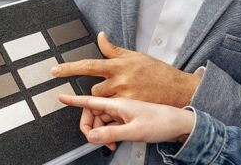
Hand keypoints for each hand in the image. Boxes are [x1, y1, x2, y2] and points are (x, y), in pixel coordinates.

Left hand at [51, 32, 200, 106]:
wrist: (179, 88)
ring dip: (107, 101)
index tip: (55, 70)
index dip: (69, 68)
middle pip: (94, 89)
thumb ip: (113, 50)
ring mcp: (125, 94)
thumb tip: (100, 36)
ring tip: (124, 98)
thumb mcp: (134, 56)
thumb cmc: (156, 71)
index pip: (88, 65)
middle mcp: (120, 79)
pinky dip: (116, 111)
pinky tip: (127, 106)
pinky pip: (115, 112)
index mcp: (119, 64)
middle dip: (99, 91)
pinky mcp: (132, 107)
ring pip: (103, 101)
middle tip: (113, 91)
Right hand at [58, 94, 194, 145]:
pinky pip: (110, 125)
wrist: (179, 123)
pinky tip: (115, 142)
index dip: (74, 100)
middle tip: (94, 140)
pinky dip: (109, 134)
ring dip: (101, 133)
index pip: (90, 100)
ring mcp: (123, 111)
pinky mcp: (128, 118)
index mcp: (117, 103)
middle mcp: (118, 105)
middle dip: (90, 127)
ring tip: (112, 144)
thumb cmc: (161, 122)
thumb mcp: (134, 131)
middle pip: (93, 113)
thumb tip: (90, 136)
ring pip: (101, 121)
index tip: (61, 96)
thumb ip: (110, 134)